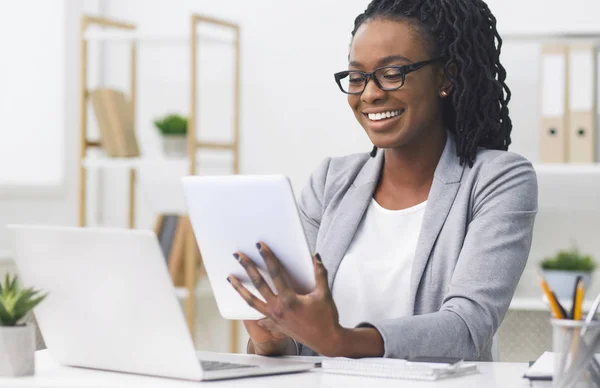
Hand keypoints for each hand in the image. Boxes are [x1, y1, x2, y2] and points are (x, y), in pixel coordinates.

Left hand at [228, 242, 344, 356]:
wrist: (326, 340)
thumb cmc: (326, 318)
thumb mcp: (324, 293)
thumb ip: (319, 273)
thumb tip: (315, 256)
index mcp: (289, 300)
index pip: (275, 273)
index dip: (268, 257)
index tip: (260, 246)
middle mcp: (278, 309)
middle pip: (258, 284)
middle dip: (248, 267)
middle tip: (238, 255)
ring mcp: (274, 318)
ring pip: (251, 301)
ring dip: (240, 288)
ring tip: (230, 278)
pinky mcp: (274, 324)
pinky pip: (258, 314)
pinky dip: (250, 307)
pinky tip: (243, 300)